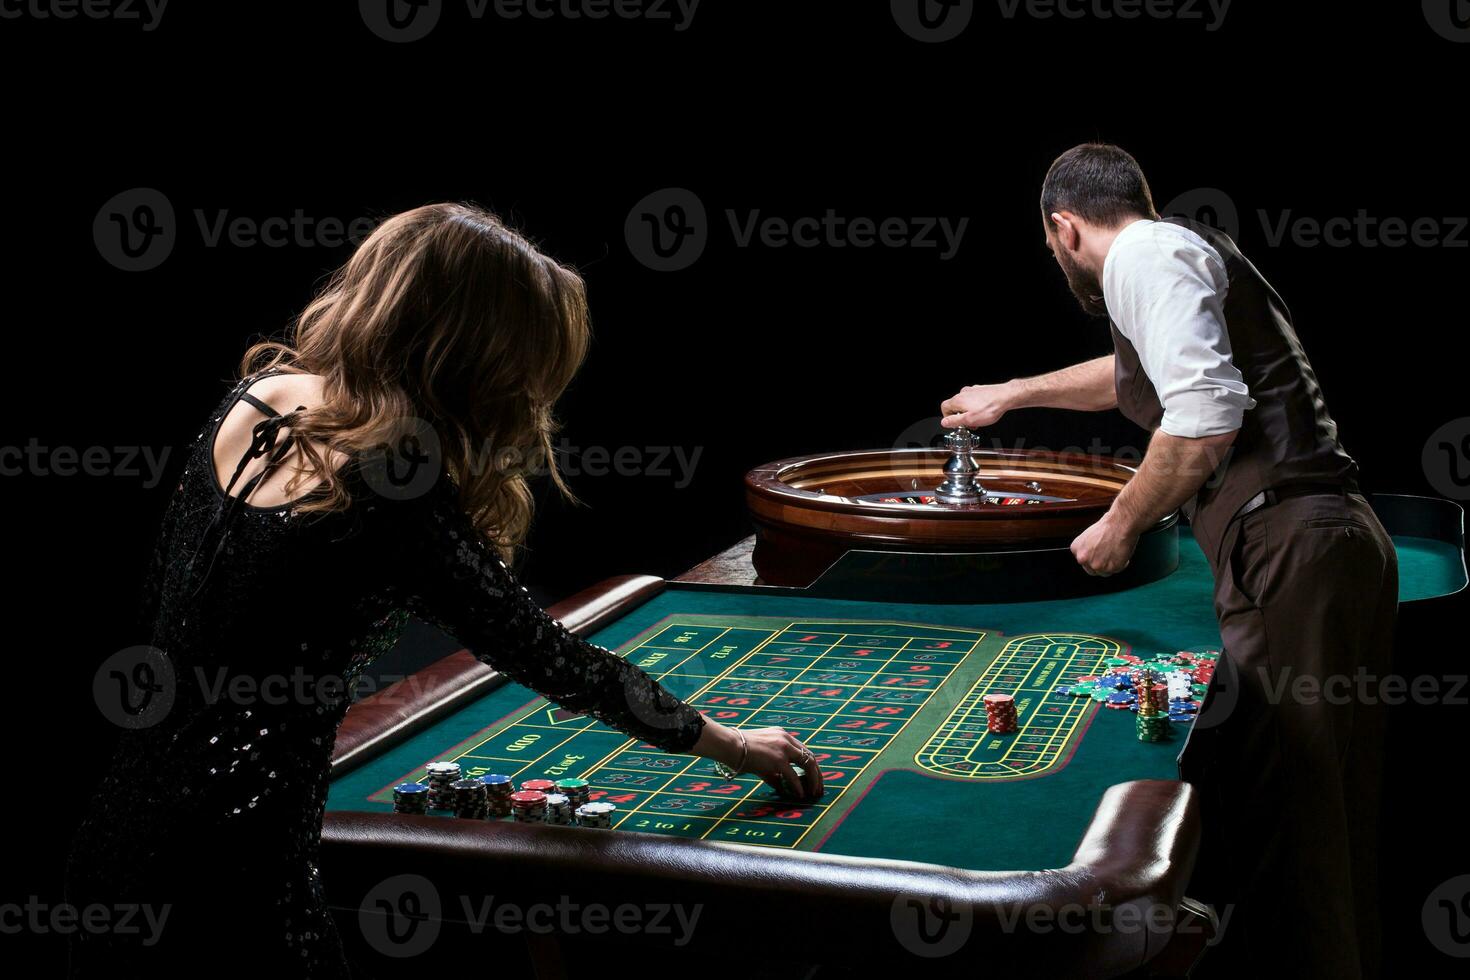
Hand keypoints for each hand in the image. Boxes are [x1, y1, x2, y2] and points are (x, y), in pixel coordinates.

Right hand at [695, 722, 823, 800]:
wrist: (728, 744)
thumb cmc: (739, 751)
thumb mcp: (760, 755)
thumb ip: (773, 770)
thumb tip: (781, 787)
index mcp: (782, 735)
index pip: (804, 751)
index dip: (811, 766)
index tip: (814, 778)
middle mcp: (786, 739)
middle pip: (810, 757)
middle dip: (817, 775)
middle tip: (819, 788)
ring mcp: (783, 748)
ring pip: (808, 765)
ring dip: (813, 781)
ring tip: (814, 793)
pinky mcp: (778, 760)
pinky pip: (794, 777)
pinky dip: (799, 787)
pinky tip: (801, 795)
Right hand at [940, 382, 1014, 428]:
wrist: (1006, 397)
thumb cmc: (990, 408)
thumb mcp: (969, 420)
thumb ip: (954, 421)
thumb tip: (944, 422)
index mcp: (958, 400)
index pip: (944, 407)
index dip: (947, 417)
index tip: (955, 423)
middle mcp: (963, 393)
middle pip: (955, 406)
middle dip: (961, 416)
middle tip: (969, 424)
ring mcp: (973, 390)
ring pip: (965, 403)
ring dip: (969, 412)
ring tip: (978, 419)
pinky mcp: (981, 390)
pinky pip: (974, 399)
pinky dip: (976, 406)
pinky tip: (984, 411)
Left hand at [1070, 514, 1138, 576]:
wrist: (1120, 524)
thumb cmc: (1107, 526)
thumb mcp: (1088, 536)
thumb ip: (1086, 549)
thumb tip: (1091, 556)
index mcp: (1075, 549)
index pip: (1083, 562)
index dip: (1094, 558)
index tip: (1100, 553)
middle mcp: (1083, 559)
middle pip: (1092, 570)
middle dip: (1101, 564)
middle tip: (1109, 554)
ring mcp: (1096, 565)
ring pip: (1104, 572)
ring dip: (1110, 565)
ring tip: (1115, 551)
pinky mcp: (1110, 568)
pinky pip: (1117, 570)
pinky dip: (1121, 563)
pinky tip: (1121, 552)